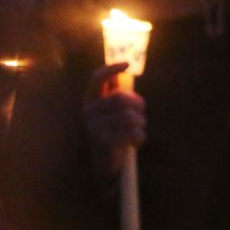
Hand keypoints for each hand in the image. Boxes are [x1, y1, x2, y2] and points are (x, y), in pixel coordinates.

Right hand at [81, 63, 145, 179]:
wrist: (107, 165)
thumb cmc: (115, 133)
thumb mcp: (115, 112)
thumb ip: (117, 94)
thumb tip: (123, 73)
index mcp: (90, 101)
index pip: (97, 78)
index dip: (111, 69)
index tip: (127, 64)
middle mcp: (88, 111)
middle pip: (121, 98)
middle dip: (138, 106)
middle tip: (141, 116)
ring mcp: (94, 127)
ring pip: (130, 116)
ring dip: (141, 124)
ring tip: (137, 131)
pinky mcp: (103, 142)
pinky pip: (132, 133)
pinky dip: (140, 137)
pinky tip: (137, 142)